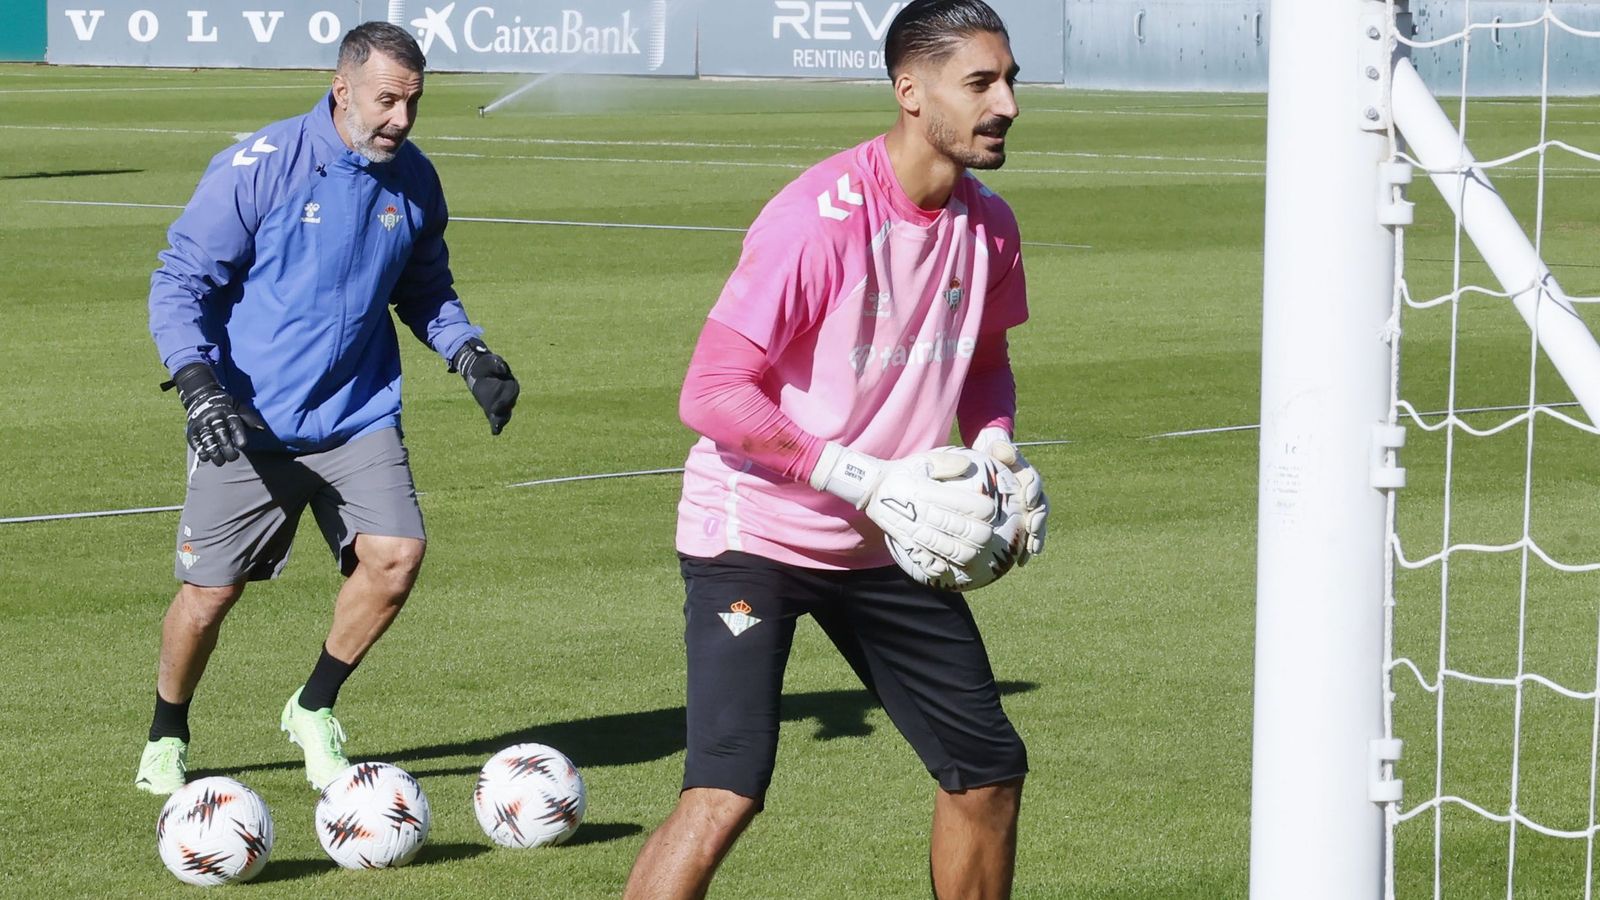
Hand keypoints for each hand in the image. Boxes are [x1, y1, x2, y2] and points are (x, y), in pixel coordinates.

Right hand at [169, 362, 265, 465]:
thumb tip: (261, 429)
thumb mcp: (239, 408)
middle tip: (234, 457)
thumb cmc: (226, 408)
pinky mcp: (191, 431)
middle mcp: (212, 417)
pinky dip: (201, 452)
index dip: (238, 434)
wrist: (201, 398)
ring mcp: (200, 424)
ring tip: (221, 462)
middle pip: (220, 434)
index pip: (233, 423)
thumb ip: (249, 419)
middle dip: (227, 448)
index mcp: (226, 411)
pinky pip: (195, 443)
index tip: (243, 445)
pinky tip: (208, 457)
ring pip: (207, 440)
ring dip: (214, 453)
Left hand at [451, 339, 519, 434]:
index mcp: (510, 383)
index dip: (505, 400)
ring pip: (504, 413)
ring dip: (501, 420)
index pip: (512, 393)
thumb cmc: (487, 365)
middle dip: (503, 411)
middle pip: (508, 405)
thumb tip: (502, 369)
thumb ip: (497, 365)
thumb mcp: (492, 361)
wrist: (480, 369)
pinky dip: (497, 426)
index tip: (496, 406)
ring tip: (497, 427)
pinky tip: (495, 432)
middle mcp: (509, 395)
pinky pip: (496, 417)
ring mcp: (502, 402)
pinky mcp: (493, 407)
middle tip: (496, 417)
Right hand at [810, 442, 996, 574]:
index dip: (983, 509)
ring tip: (976, 551)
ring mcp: (915, 531)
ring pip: (949, 549)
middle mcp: (923, 513)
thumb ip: (946, 462)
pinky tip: (949, 566)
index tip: (990, 509)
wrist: (871, 489)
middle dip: (981, 534)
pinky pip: (925, 560)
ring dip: (967, 553)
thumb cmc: (901, 473)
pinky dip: (939, 567)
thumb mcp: (922, 460)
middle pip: (962, 530)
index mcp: (929, 492)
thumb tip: (968, 464)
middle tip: (988, 533)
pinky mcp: (907, 543)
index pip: (965, 504)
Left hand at [974, 427, 1047, 563]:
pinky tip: (1021, 562)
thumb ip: (1002, 448)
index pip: (1034, 482)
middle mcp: (1032, 493)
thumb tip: (1002, 449)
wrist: (993, 465)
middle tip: (1033, 529)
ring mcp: (1029, 509)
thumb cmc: (993, 456)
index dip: (1033, 491)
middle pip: (1041, 508)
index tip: (1028, 501)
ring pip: (1037, 525)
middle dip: (1039, 520)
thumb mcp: (996, 448)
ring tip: (1032, 551)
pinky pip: (1028, 536)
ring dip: (1037, 538)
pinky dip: (1026, 549)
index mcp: (1028, 476)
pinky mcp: (1023, 521)